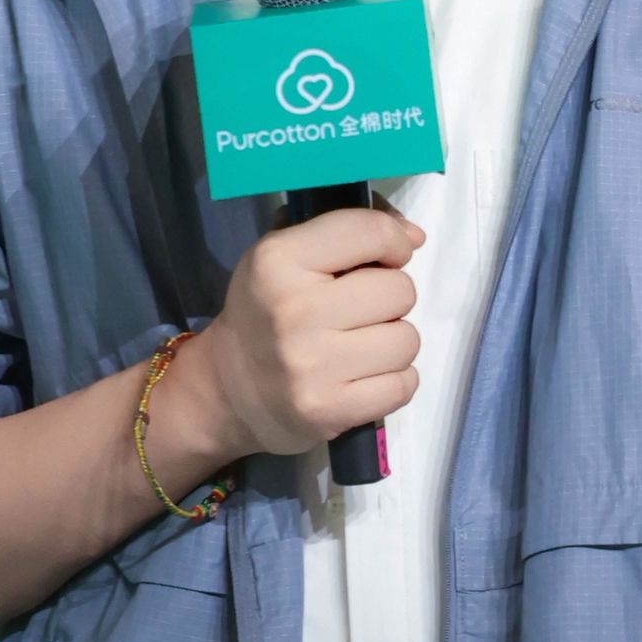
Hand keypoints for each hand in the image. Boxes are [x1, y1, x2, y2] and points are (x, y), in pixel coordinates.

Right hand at [202, 198, 425, 455]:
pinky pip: (402, 385)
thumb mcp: (286, 254)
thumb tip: (414, 236)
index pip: (370, 233)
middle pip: (400, 290)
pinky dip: (394, 380)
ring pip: (407, 340)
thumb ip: (350, 231)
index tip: (388, 256)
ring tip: (361, 345)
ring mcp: (312, 366)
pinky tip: (364, 376)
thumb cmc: (267, 311)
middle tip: (360, 310)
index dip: (393, 241)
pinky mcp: (329, 410)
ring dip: (393, 341)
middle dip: (390, 298)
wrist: (228, 390)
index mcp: (277, 260)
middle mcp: (294, 311)